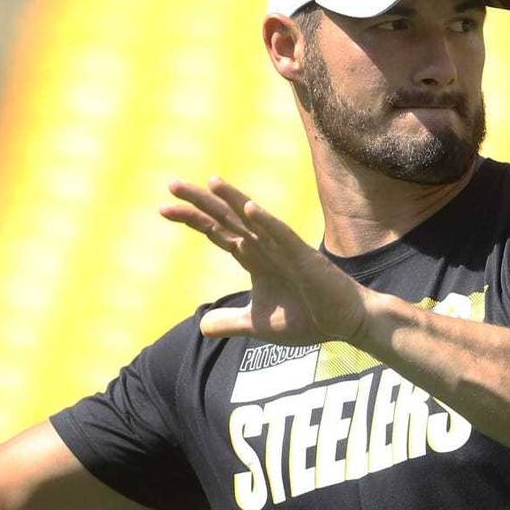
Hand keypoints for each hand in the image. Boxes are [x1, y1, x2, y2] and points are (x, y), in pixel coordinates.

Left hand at [160, 177, 372, 345]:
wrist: (346, 322)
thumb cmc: (306, 317)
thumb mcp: (258, 324)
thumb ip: (231, 321)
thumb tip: (202, 326)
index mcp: (254, 257)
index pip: (217, 232)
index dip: (192, 220)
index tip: (163, 210)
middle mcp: (265, 247)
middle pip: (228, 218)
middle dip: (200, 203)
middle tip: (172, 186)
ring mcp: (285, 250)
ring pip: (254, 219)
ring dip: (232, 200)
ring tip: (210, 182)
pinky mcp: (304, 258)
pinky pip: (282, 236)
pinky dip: (266, 222)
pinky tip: (248, 208)